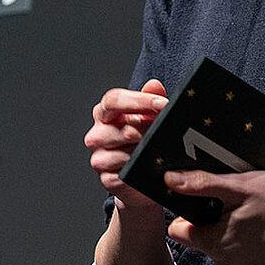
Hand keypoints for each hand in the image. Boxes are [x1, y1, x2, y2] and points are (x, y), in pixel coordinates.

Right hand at [84, 79, 168, 209]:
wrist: (143, 174)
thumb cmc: (144, 138)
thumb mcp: (149, 115)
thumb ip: (151, 98)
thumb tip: (154, 84)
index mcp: (104, 113)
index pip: (114, 100)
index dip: (139, 101)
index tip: (163, 104)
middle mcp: (97, 134)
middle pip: (122, 129)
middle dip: (149, 131)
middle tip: (167, 132)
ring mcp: (99, 158)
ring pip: (124, 154)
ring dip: (145, 153)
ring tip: (160, 151)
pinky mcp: (106, 179)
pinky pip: (124, 174)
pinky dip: (140, 170)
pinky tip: (151, 167)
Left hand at [165, 170, 264, 264]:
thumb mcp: (237, 185)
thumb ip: (201, 184)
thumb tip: (170, 180)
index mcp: (215, 242)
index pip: (180, 231)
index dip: (189, 215)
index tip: (207, 204)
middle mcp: (226, 263)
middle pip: (201, 241)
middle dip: (212, 223)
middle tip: (234, 207)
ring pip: (220, 251)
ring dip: (228, 235)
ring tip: (249, 218)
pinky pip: (239, 261)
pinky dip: (245, 247)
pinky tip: (259, 232)